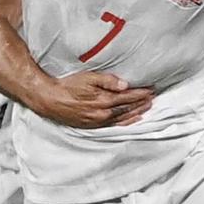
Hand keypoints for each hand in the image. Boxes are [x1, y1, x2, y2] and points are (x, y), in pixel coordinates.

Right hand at [38, 72, 154, 128]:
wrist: (50, 99)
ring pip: (123, 118)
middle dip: (141, 103)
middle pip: (128, 108)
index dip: (141, 93)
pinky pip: (114, 125)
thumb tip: (125, 85)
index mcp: (104, 100)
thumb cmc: (68, 85)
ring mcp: (98, 121)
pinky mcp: (93, 125)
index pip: (128, 97)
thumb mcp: (88, 77)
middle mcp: (103, 114)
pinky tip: (131, 119)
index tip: (151, 90)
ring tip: (147, 108)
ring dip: (136, 113)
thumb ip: (107, 81)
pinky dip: (125, 122)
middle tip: (153, 98)